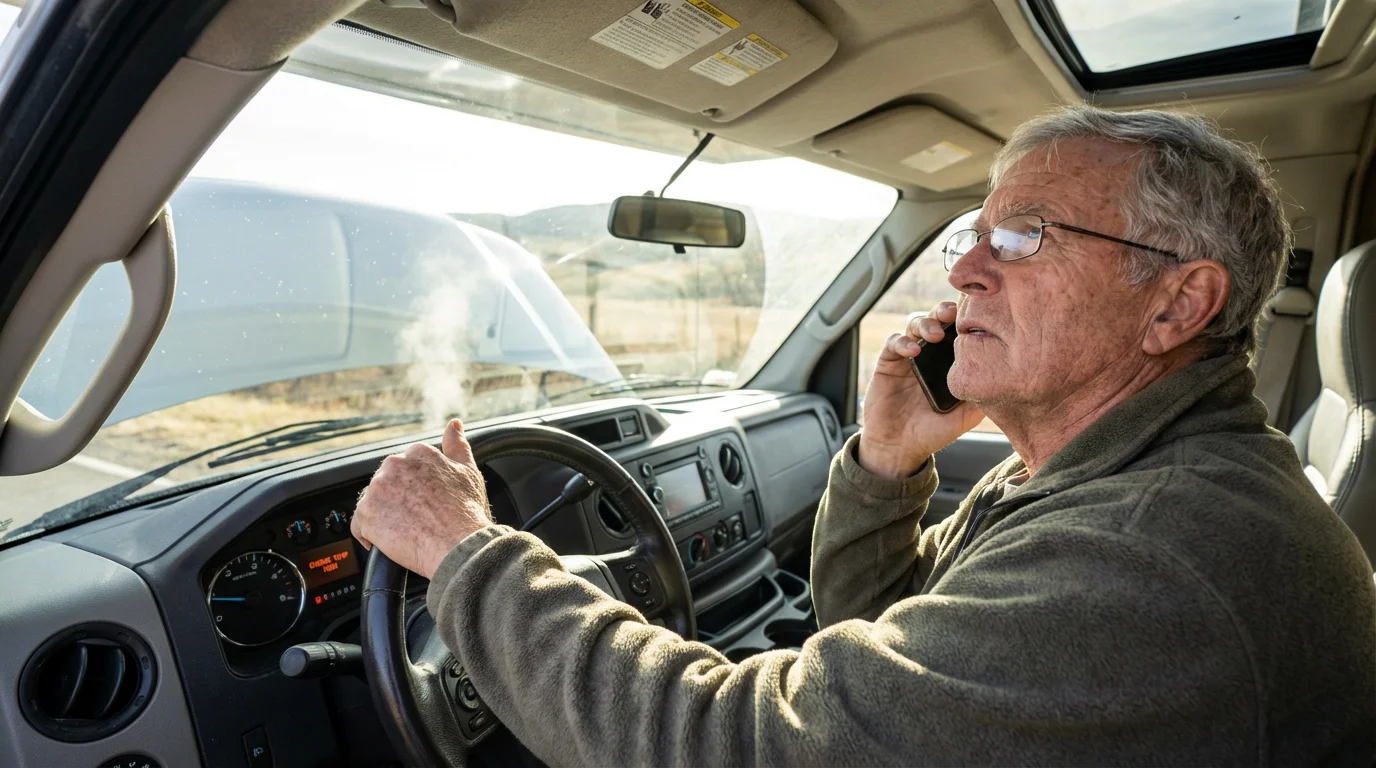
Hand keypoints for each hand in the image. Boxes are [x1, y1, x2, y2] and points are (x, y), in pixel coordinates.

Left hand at [352, 419, 492, 578]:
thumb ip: (457, 445)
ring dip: (384, 517)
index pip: (405, 468)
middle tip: (417, 519)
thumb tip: (454, 424)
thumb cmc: (466, 512)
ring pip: (373, 504)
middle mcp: (394, 465)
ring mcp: (378, 489)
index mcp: (418, 452)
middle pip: (387, 484)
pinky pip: (359, 526)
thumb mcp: (468, 471)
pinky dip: (370, 536)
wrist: (458, 545)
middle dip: (397, 501)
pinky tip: (389, 542)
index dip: (414, 489)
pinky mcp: (366, 514)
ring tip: (406, 531)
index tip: (423, 503)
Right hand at [859, 301, 984, 479]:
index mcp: (951, 362)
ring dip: (926, 323)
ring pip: (916, 324)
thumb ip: (982, 395)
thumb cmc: (933, 433)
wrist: (900, 449)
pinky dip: (903, 341)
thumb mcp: (966, 416)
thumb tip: (1005, 375)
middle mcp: (931, 354)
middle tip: (954, 314)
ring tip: (936, 334)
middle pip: (938, 319)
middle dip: (946, 311)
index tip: (978, 314)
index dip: (967, 318)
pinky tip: (913, 351)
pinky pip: (894, 342)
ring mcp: (909, 357)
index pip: (960, 330)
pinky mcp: (888, 362)